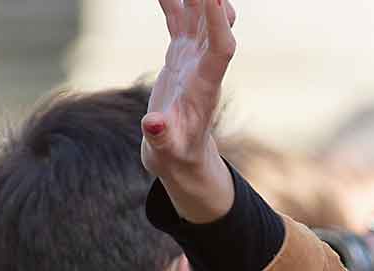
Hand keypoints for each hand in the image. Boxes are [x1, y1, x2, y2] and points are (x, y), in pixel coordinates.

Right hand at [142, 0, 237, 222]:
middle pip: (216, 24)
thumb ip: (161, 136)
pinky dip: (173, 1)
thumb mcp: (166, 149)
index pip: (221, 48)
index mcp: (206, 86)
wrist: (179, 151)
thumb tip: (153, 124)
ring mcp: (193, 57)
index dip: (218, 23)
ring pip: (199, 16)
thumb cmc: (175, 152)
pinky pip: (178, 20)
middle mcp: (204, 65)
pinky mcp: (180, 55)